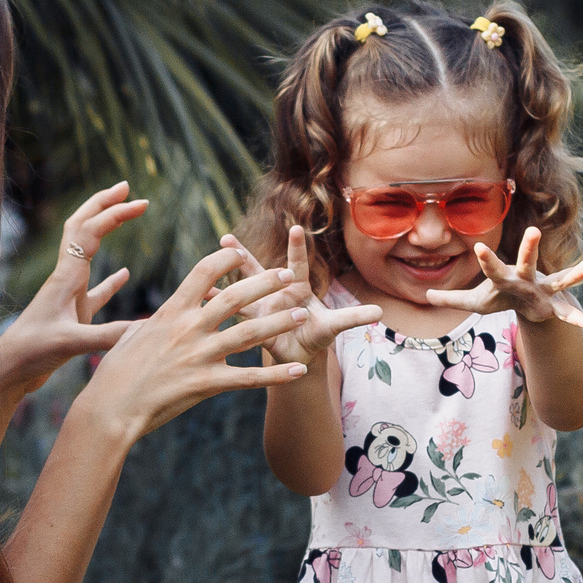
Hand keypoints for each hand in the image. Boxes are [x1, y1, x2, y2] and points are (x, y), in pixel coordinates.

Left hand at [0, 182, 146, 396]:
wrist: (9, 370)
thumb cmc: (32, 354)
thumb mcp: (70, 344)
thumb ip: (107, 335)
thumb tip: (146, 329)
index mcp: (66, 277)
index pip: (91, 231)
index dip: (116, 213)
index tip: (141, 202)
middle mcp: (66, 279)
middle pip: (83, 228)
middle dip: (104, 205)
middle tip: (127, 188)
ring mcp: (68, 296)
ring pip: (88, 252)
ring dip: (105, 230)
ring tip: (123, 214)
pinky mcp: (71, 316)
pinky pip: (95, 291)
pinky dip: (111, 280)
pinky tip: (124, 274)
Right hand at [74, 248, 317, 439]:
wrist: (110, 408)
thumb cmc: (114, 375)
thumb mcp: (130, 338)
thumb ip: (150, 326)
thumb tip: (151, 322)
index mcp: (170, 311)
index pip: (203, 272)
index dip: (225, 259)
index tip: (241, 255)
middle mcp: (188, 328)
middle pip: (235, 296)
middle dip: (266, 283)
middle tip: (289, 275)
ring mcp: (199, 355)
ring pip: (249, 333)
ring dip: (279, 322)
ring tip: (303, 314)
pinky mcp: (206, 384)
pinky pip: (249, 378)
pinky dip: (276, 374)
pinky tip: (298, 371)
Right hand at [224, 224, 383, 364]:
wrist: (299, 354)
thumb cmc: (317, 335)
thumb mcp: (334, 327)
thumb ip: (353, 317)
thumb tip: (381, 311)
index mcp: (297, 289)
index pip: (296, 265)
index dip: (296, 248)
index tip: (295, 228)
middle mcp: (276, 292)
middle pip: (259, 270)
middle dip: (243, 255)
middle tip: (227, 238)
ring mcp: (260, 306)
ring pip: (241, 286)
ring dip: (226, 272)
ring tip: (210, 258)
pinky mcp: (250, 322)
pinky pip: (232, 313)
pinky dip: (216, 305)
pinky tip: (201, 295)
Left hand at [424, 225, 582, 328]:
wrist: (527, 307)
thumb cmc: (500, 299)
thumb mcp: (474, 302)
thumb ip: (451, 299)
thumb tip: (425, 296)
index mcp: (504, 277)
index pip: (492, 268)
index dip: (486, 260)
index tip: (478, 248)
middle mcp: (526, 278)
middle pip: (527, 261)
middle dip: (529, 248)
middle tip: (534, 230)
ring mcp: (543, 289)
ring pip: (558, 280)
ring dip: (572, 275)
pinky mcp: (555, 304)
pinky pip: (568, 312)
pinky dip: (579, 319)